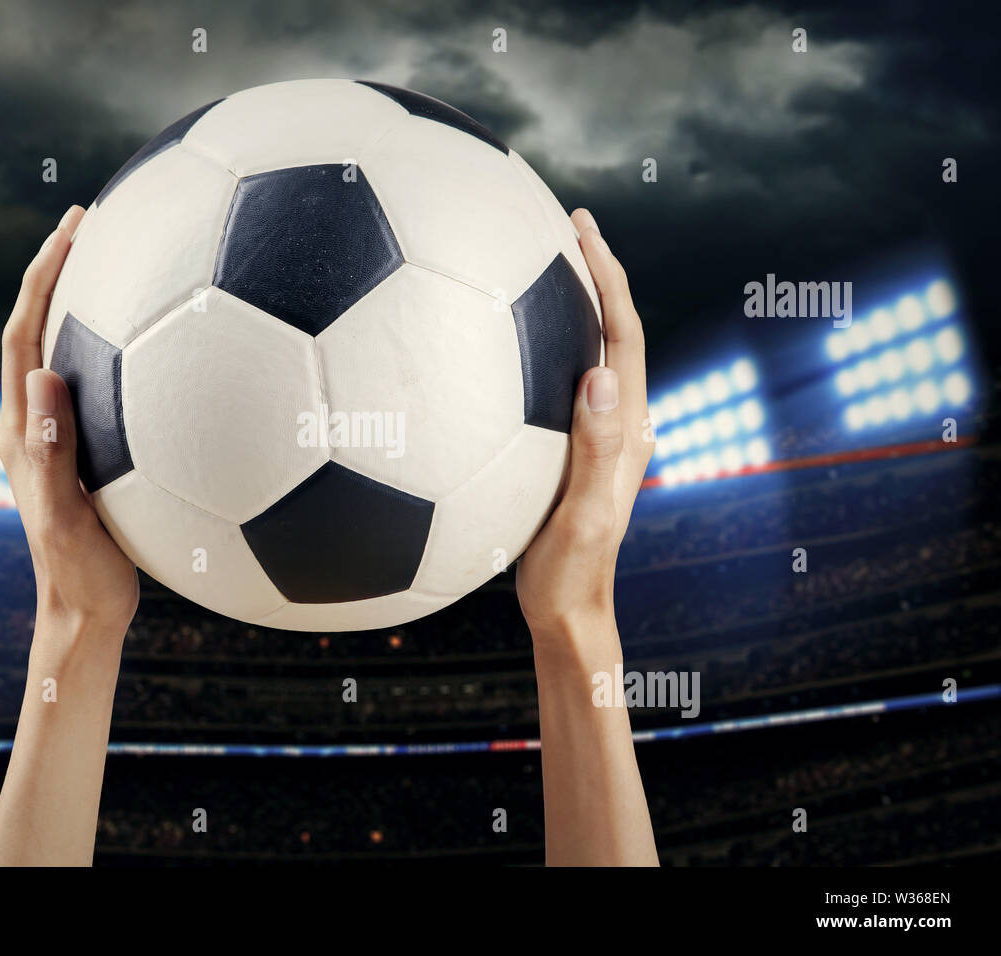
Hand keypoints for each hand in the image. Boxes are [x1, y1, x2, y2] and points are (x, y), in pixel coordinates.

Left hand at [0, 205, 138, 637]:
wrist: (86, 614)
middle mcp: (34, 424)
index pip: (23, 333)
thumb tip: (45, 371)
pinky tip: (164, 348)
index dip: (43, 275)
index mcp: (20, 432)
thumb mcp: (65, 517)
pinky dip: (121, 350)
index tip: (73, 227)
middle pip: (38, 328)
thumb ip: (52, 451)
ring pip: (69, 352)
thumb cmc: (80, 574)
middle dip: (60, 271)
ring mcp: (60, 438)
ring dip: (87, 304)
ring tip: (125, 265)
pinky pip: (101, 385)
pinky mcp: (87, 453)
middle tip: (95, 224)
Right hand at [516, 209, 651, 649]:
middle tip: (562, 221)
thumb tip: (600, 373)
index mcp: (628, 429)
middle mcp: (617, 422)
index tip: (581, 228)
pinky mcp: (566, 449)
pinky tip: (496, 342)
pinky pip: (554, 382)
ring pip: (586, 352)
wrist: (567, 613)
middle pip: (612, 330)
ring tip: (534, 260)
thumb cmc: (570, 574)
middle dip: (594, 271)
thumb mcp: (581, 518)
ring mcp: (592, 435)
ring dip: (570, 303)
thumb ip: (595, 450)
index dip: (608, 276)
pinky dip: (538, 345)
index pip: (624, 334)